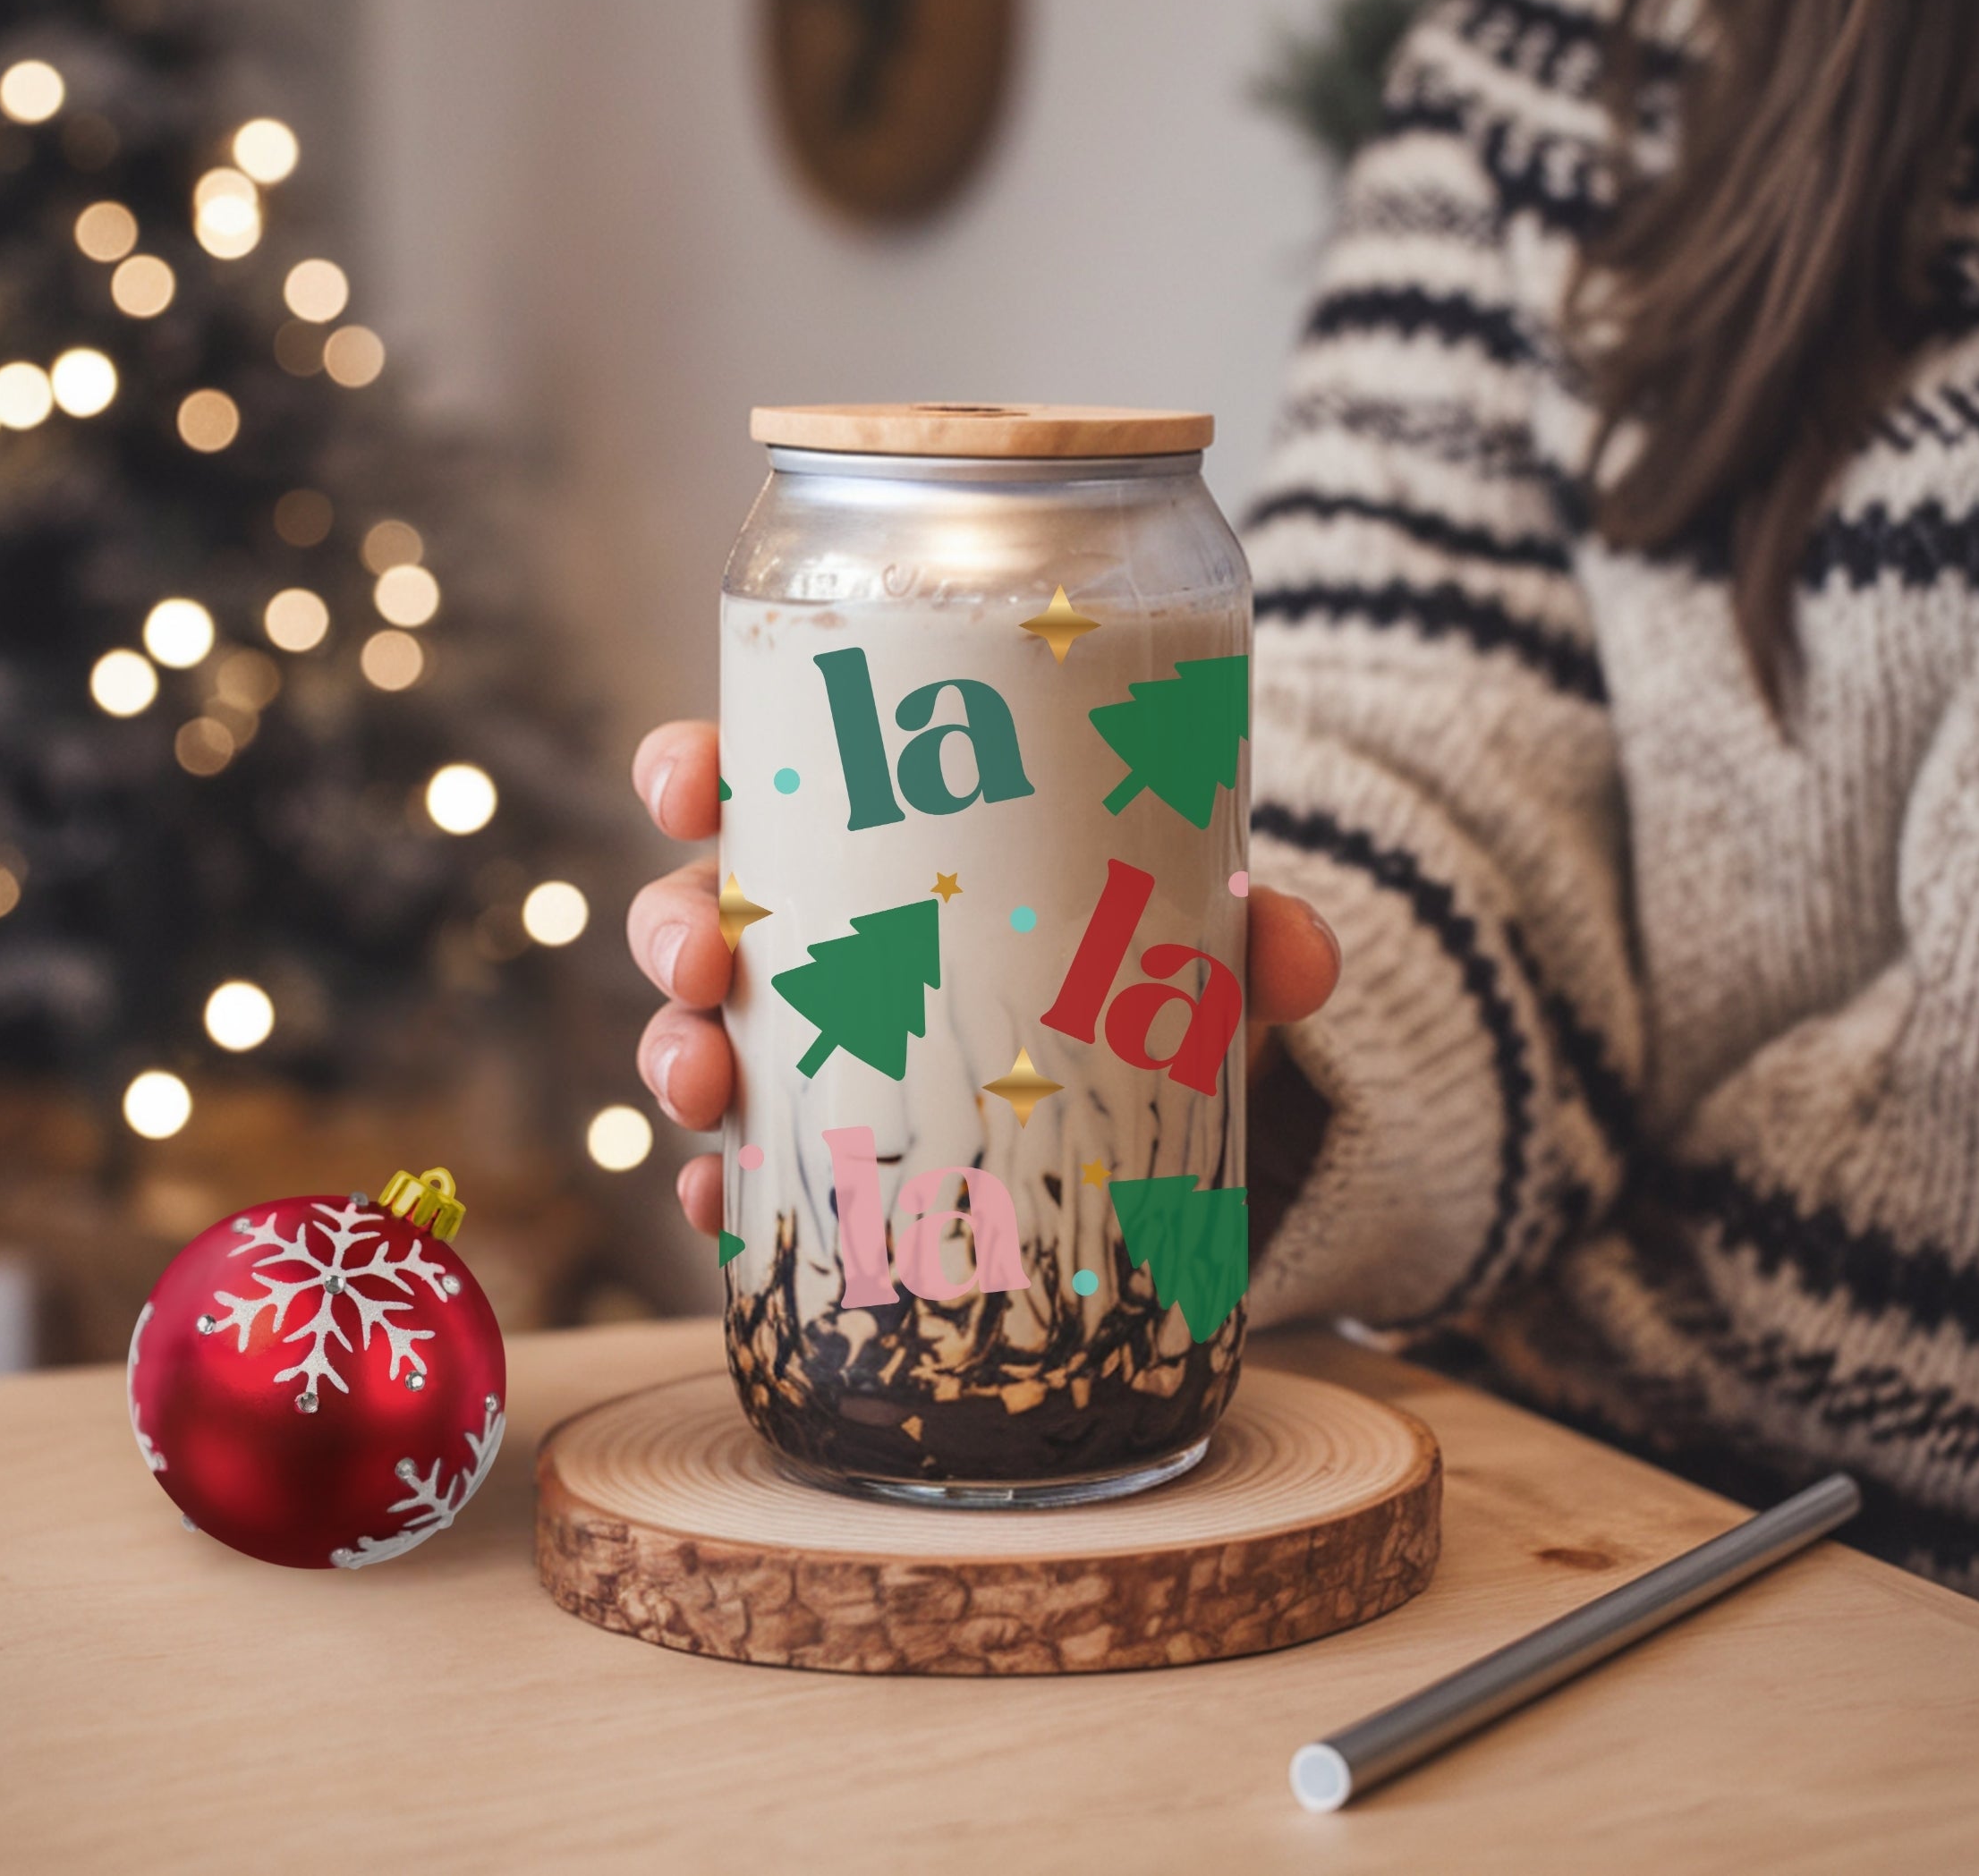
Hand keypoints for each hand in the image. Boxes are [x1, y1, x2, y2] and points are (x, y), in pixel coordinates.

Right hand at [629, 720, 1341, 1234]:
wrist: (1167, 1105)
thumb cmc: (1137, 971)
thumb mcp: (1192, 939)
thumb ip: (1254, 936)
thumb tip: (1305, 958)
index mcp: (881, 842)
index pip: (762, 780)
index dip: (695, 768)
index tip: (690, 782)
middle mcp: (829, 937)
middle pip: (706, 908)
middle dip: (674, 927)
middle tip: (706, 958)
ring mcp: (821, 1049)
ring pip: (708, 1034)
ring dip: (677, 1056)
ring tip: (707, 1087)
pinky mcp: (834, 1153)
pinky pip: (751, 1168)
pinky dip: (724, 1189)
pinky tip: (722, 1211)